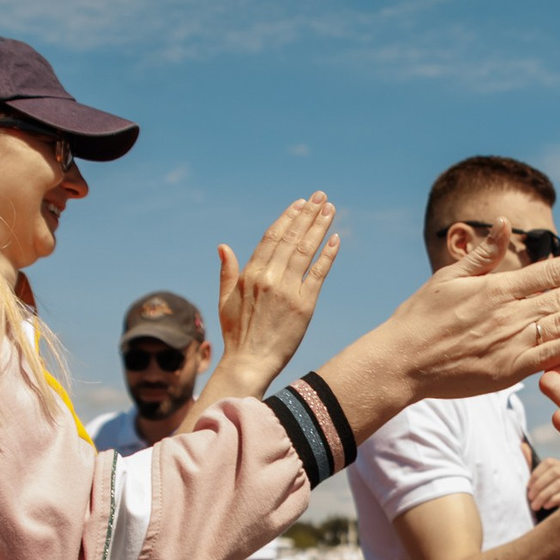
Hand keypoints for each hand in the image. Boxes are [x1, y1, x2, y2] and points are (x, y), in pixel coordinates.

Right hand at [216, 195, 340, 391]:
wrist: (249, 362)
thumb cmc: (236, 333)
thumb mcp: (225, 300)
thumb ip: (227, 271)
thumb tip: (223, 246)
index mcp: (250, 274)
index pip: (272, 237)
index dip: (287, 218)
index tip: (300, 203)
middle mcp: (269, 278)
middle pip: (292, 238)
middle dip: (308, 215)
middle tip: (321, 197)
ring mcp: (287, 290)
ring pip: (306, 250)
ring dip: (320, 227)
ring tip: (330, 209)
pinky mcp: (304, 305)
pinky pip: (319, 273)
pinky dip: (328, 254)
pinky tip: (336, 239)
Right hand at [326, 225, 559, 433]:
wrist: (399, 362)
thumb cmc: (418, 320)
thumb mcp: (447, 278)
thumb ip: (483, 255)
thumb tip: (507, 226)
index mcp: (497, 289)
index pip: (553, 272)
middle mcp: (509, 313)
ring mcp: (510, 342)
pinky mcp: (508, 370)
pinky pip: (548, 354)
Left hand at [526, 459, 559, 513]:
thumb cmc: (550, 499)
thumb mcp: (540, 483)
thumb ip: (532, 465)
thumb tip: (522, 445)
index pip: (550, 462)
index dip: (536, 473)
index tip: (528, 487)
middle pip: (555, 471)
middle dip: (539, 485)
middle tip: (530, 498)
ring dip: (544, 495)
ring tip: (535, 506)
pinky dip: (554, 499)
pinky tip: (546, 506)